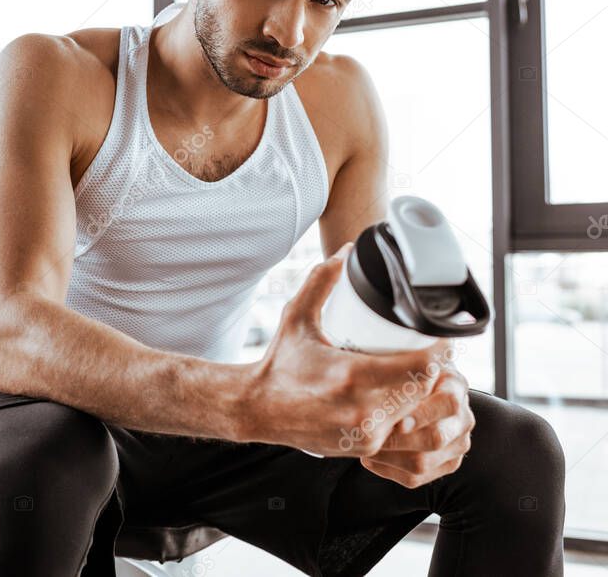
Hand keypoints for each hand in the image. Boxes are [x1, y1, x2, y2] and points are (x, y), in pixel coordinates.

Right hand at [235, 242, 447, 455]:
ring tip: (428, 376)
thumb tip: (346, 252)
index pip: (420, 367)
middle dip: (438, 371)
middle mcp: (362, 410)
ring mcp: (365, 434)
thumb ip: (321, 281)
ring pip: (420, 414)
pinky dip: (412, 416)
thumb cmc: (279, 364)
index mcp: (350, 376)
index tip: (441, 338)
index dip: (440, 351)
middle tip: (438, 353)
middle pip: (426, 389)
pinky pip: (404, 432)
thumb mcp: (297, 317)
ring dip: (428, 395)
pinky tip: (411, 401)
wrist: (258, 409)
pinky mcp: (364, 448)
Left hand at [360, 358, 474, 487]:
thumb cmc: (398, 371)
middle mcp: (462, 415)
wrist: (414, 394)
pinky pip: (416, 478)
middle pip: (435, 437)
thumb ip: (393, 359)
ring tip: (362, 443)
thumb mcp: (399, 358)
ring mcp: (457, 442)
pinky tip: (369, 456)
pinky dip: (387, 469)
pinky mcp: (446, 464)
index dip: (421, 412)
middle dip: (397, 439)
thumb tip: (368, 347)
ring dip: (387, 455)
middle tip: (369, 434)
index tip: (395, 418)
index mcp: (454, 384)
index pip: (448, 401)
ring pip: (423, 462)